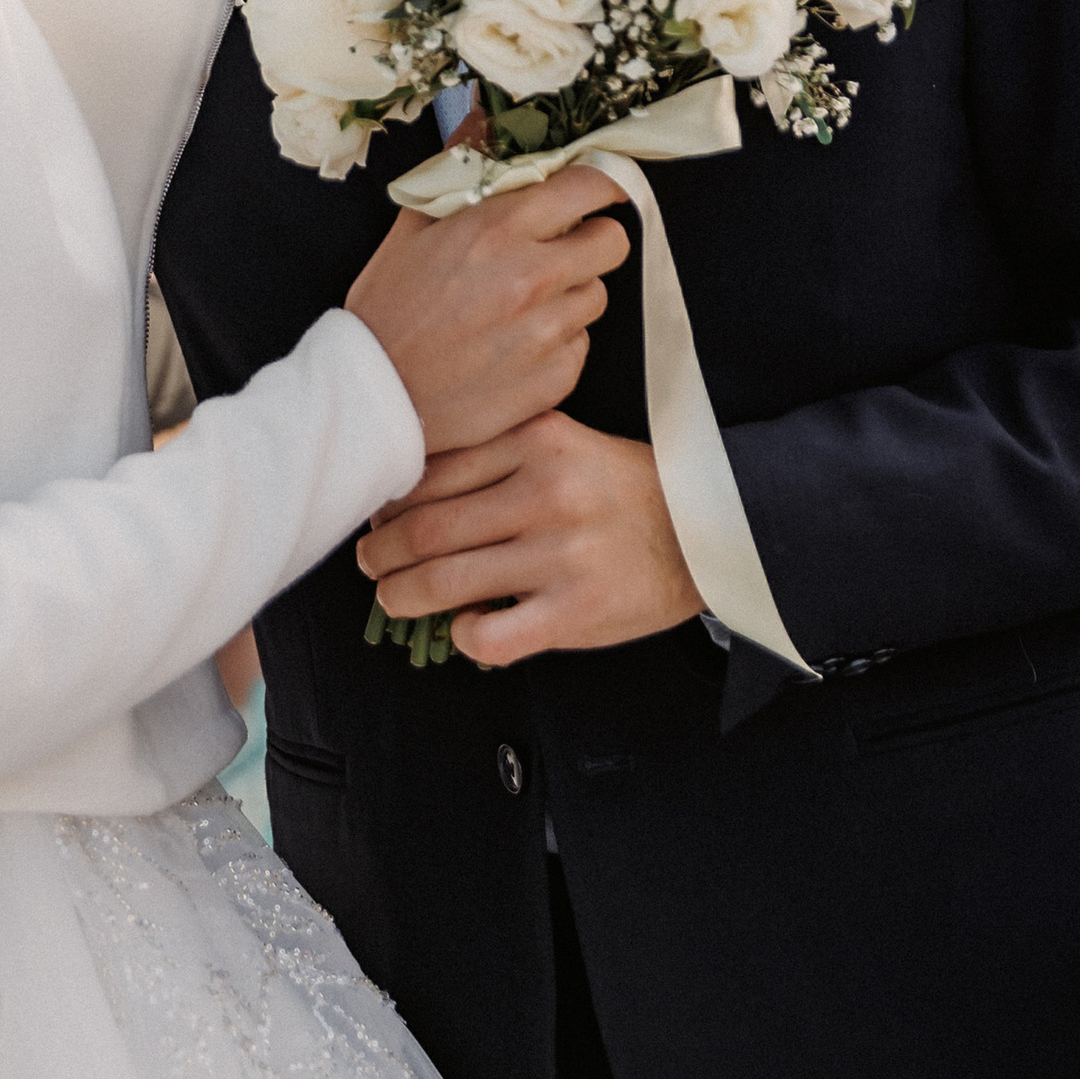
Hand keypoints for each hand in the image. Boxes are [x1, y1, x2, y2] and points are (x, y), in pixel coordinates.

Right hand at [345, 172, 628, 457]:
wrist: (378, 397)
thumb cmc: (388, 312)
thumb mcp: (412, 229)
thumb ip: (459, 178)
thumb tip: (482, 125)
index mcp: (499, 230)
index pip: (590, 186)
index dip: (598, 185)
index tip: (593, 193)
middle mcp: (534, 277)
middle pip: (613, 241)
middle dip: (591, 239)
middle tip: (561, 249)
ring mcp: (549, 331)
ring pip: (597, 295)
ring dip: (570, 294)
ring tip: (524, 305)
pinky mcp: (557, 376)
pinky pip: (581, 344)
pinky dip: (558, 341)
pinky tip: (516, 344)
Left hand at [355, 411, 699, 666]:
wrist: (708, 530)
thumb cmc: (621, 488)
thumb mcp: (564, 443)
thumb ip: (498, 452)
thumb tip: (408, 484)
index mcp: (538, 441)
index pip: (432, 470)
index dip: (389, 499)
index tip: (377, 515)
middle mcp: (546, 493)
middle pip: (425, 528)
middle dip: (381, 552)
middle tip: (370, 561)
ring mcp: (560, 556)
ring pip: (443, 583)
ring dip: (401, 595)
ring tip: (392, 596)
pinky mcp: (575, 612)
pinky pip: (489, 637)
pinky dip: (461, 637)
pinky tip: (463, 628)